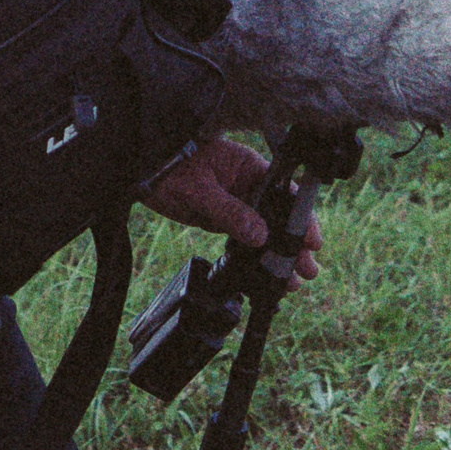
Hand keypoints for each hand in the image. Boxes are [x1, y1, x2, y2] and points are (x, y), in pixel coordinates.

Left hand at [140, 138, 322, 280]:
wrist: (138, 170)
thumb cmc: (167, 167)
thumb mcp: (198, 189)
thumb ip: (229, 211)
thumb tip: (260, 234)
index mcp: (248, 167)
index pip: (285, 192)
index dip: (301, 217)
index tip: (312, 241)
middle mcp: (248, 185)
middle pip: (280, 217)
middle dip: (295, 244)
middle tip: (309, 271)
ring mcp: (237, 203)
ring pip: (266, 232)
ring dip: (278, 256)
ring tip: (292, 282)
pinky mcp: (224, 219)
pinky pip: (246, 240)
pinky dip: (256, 257)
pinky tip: (264, 276)